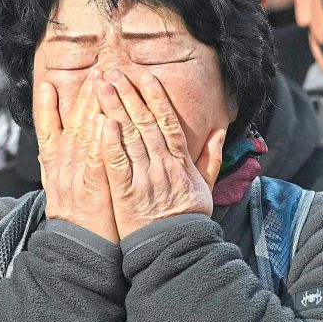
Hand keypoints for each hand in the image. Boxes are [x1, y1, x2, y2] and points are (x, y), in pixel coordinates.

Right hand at [36, 70, 119, 242]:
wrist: (77, 252)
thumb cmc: (76, 220)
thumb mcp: (58, 190)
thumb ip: (58, 165)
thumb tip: (54, 146)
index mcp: (53, 167)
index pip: (47, 130)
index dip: (47, 106)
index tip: (50, 83)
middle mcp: (62, 168)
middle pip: (72, 125)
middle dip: (83, 96)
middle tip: (96, 72)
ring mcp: (77, 177)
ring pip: (84, 136)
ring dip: (92, 108)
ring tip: (102, 84)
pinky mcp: (94, 189)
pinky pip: (98, 160)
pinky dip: (101, 141)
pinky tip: (107, 122)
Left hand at [97, 69, 224, 238]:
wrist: (177, 249)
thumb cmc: (189, 218)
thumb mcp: (206, 187)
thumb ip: (212, 158)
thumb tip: (220, 133)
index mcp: (180, 161)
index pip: (167, 122)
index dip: (155, 98)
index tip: (144, 77)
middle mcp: (163, 165)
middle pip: (145, 123)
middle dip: (129, 95)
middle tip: (113, 73)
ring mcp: (145, 178)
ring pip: (130, 137)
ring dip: (115, 110)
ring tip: (102, 88)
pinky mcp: (127, 194)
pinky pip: (119, 165)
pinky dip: (111, 144)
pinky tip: (103, 124)